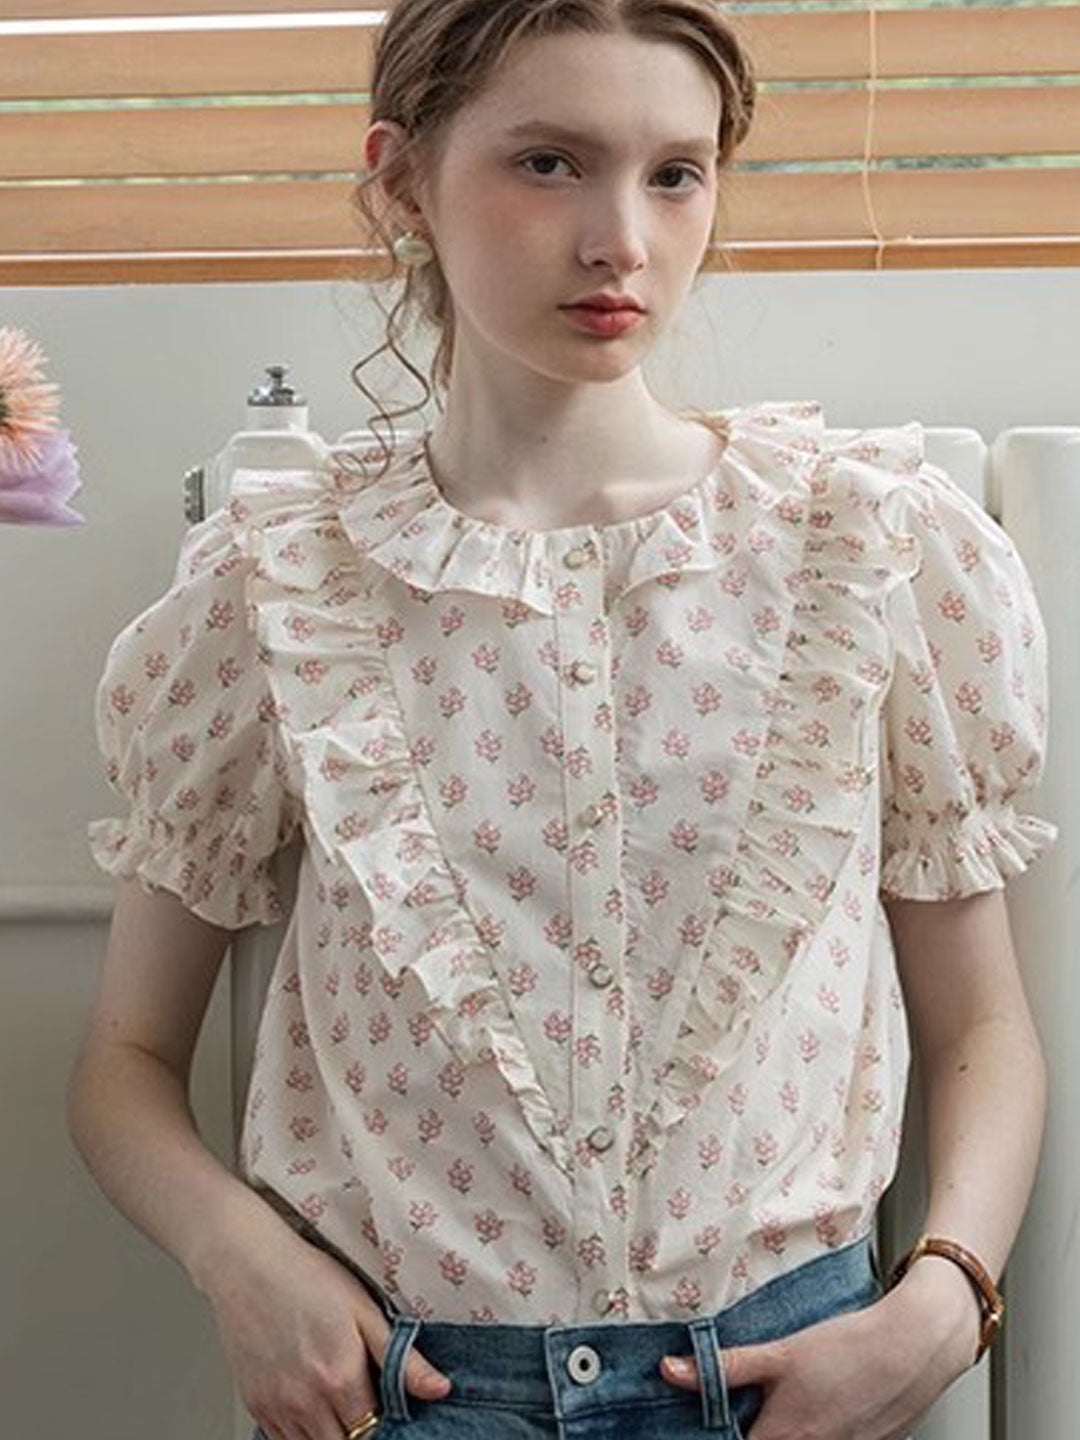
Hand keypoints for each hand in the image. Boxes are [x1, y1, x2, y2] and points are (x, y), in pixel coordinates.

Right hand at [200, 1227, 450, 1439]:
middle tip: (365, 1403)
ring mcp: (276, 1406)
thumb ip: (402, 1358)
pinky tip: (311, 1406)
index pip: (374, 1430)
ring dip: (330, 1433)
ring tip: (339, 1402)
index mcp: (340, 1378)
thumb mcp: (364, 1309)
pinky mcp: (255, 1404)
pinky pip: (281, 1439)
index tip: (389, 1406)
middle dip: (359, 1430)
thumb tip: (440, 1390)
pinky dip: (301, 1432)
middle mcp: (306, 1401)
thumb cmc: (307, 1276)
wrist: (247, 1264)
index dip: (387, 1423)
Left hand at [658, 1264, 978, 1439]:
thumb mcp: (779, 1354)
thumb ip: (725, 1367)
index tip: (705, 1420)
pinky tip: (825, 1400)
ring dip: (785, 1426)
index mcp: (783, 1438)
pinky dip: (820, 1426)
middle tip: (752, 1401)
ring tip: (789, 1398)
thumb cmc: (848, 1348)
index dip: (720, 1433)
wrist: (914, 1346)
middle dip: (752, 1426)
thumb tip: (670, 1371)